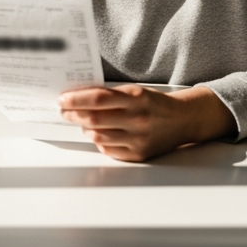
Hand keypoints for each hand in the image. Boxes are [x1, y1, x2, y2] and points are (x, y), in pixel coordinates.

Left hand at [59, 84, 236, 161]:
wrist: (184, 120)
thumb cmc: (156, 104)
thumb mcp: (137, 92)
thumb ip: (112, 96)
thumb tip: (80, 99)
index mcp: (137, 98)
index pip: (98, 98)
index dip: (76, 99)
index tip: (63, 99)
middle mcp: (138, 119)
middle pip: (94, 119)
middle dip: (74, 114)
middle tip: (65, 111)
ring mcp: (138, 139)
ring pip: (98, 136)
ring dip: (85, 128)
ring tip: (84, 122)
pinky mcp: (138, 154)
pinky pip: (108, 150)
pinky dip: (99, 141)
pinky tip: (101, 134)